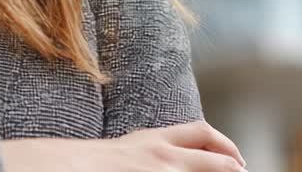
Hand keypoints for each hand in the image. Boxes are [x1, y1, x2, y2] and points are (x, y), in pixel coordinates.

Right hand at [0, 120, 246, 171]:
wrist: (67, 167)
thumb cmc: (88, 163)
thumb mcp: (125, 148)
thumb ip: (149, 150)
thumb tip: (168, 158)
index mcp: (154, 141)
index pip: (200, 133)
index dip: (224, 144)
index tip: (234, 158)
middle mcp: (162, 157)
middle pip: (214, 159)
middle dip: (232, 166)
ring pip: (207, 169)